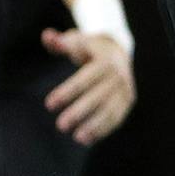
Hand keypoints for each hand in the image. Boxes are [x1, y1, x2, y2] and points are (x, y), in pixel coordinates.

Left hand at [42, 28, 136, 144]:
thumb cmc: (90, 48)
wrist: (119, 51)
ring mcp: (125, 89)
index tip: (48, 105)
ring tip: (77, 137)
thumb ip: (60, 41)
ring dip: (95, 125)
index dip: (68, 91)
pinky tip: (87, 139)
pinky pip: (117, 118)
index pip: (85, 78)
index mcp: (105, 59)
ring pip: (110, 109)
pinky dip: (103, 130)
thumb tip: (47, 36)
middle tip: (61, 125)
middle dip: (80, 111)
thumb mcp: (77, 41)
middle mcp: (118, 75)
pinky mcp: (127, 101)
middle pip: (98, 96)